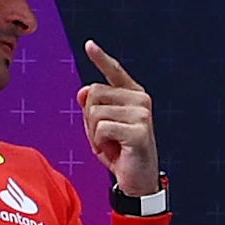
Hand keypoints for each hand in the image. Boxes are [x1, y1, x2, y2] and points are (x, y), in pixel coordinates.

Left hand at [77, 43, 161, 197]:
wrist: (137, 179)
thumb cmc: (120, 152)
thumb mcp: (99, 127)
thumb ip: (92, 107)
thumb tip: (83, 90)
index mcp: (133, 95)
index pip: (114, 73)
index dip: (101, 59)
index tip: (89, 45)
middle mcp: (140, 100)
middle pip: (94, 93)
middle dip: (89, 117)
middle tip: (104, 136)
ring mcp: (142, 114)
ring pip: (95, 112)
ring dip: (93, 132)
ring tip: (110, 143)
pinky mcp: (139, 130)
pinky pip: (101, 128)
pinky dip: (98, 142)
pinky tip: (113, 150)